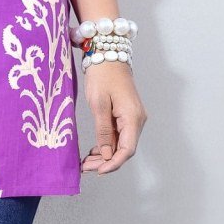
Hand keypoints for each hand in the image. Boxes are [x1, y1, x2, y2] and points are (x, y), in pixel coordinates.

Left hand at [80, 60, 146, 174]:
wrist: (107, 53)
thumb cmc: (102, 75)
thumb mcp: (99, 103)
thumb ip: (103, 131)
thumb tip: (106, 155)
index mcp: (133, 118)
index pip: (127, 150)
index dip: (113, 163)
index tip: (98, 171)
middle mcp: (137, 120)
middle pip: (124, 149)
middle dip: (106, 161)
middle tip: (86, 167)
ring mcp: (132, 117)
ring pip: (121, 143)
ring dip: (105, 154)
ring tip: (86, 162)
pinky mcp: (126, 113)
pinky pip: (119, 134)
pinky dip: (107, 143)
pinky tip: (94, 150)